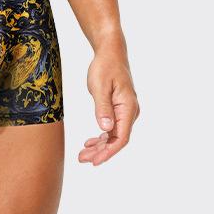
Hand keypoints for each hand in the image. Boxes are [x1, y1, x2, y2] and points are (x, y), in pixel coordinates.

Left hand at [79, 43, 139, 164]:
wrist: (110, 52)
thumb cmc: (105, 66)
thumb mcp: (100, 86)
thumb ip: (103, 107)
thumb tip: (106, 128)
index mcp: (128, 108)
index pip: (121, 137)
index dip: (108, 152)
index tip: (95, 161)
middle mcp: (130, 112)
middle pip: (116, 139)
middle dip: (100, 152)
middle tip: (82, 159)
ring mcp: (125, 111)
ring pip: (113, 135)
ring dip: (99, 146)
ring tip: (83, 154)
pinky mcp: (119, 109)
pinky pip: (112, 127)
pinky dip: (101, 136)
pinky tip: (90, 142)